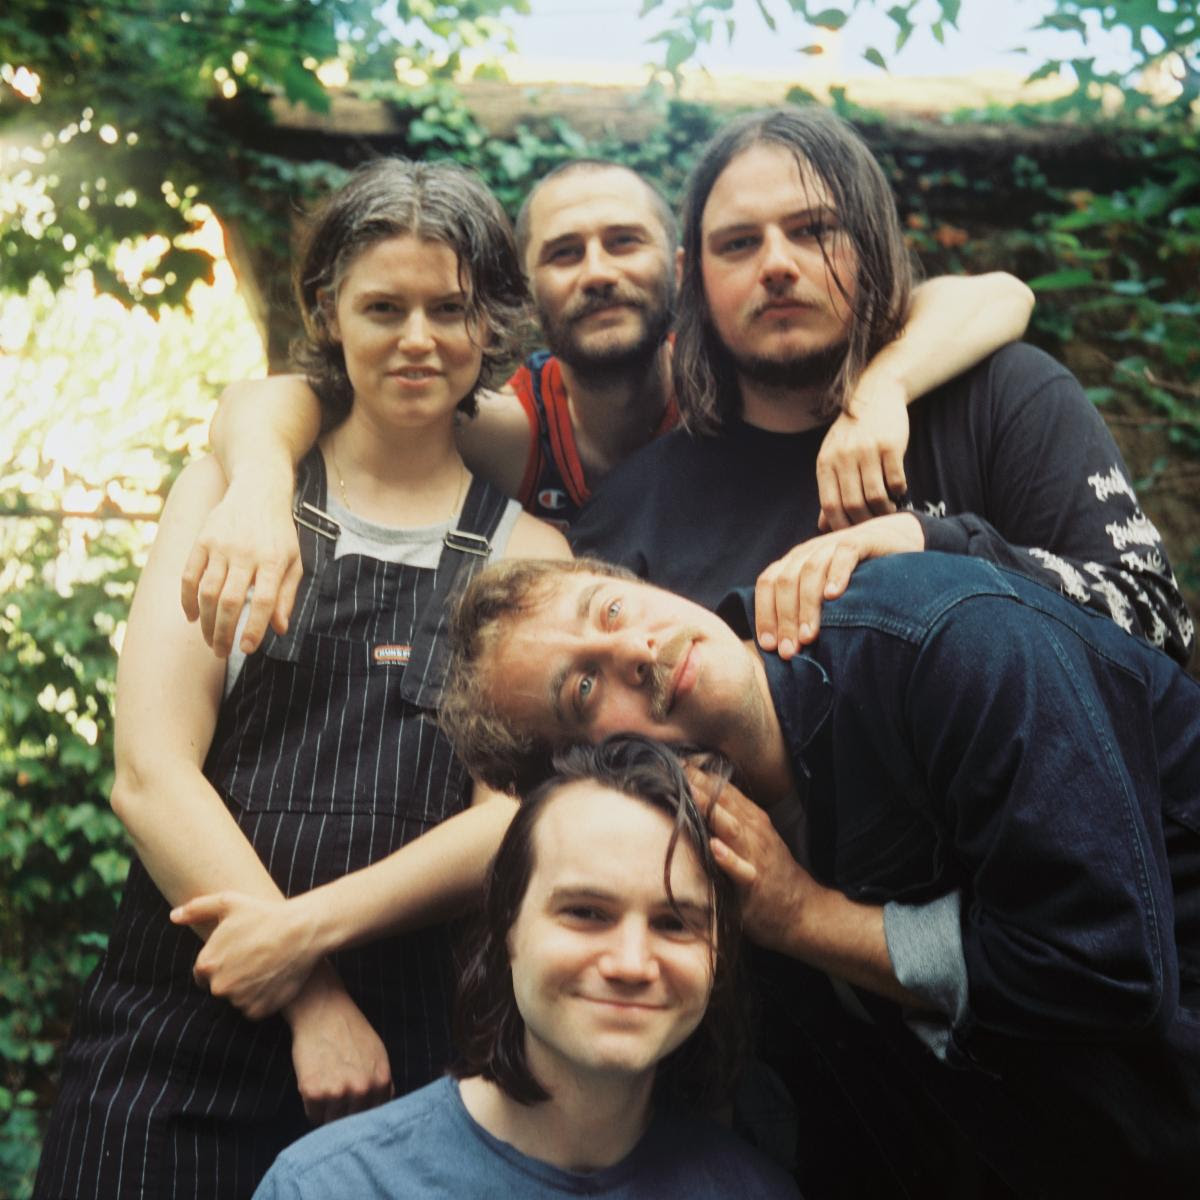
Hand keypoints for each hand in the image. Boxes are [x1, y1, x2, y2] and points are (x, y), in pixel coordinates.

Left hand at [172, 891, 321, 1018]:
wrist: (303, 931)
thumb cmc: (265, 914)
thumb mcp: (229, 902)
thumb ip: (197, 909)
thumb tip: (174, 916)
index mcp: (207, 964)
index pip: (203, 973)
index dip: (220, 962)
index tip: (237, 953)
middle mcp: (219, 987)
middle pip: (220, 987)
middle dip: (232, 976)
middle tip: (254, 958)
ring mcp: (239, 1001)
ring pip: (237, 999)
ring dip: (246, 988)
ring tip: (266, 966)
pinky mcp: (258, 1011)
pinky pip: (254, 1009)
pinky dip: (261, 999)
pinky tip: (273, 979)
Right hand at [180, 474, 300, 657]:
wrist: (258, 491)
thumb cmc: (279, 533)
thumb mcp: (294, 561)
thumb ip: (287, 595)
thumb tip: (280, 629)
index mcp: (274, 560)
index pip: (264, 601)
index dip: (254, 628)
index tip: (246, 649)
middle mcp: (246, 553)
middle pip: (231, 601)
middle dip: (224, 632)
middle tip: (222, 653)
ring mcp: (221, 546)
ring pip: (208, 592)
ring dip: (206, 621)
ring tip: (210, 640)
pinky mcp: (202, 540)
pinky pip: (189, 575)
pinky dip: (187, 599)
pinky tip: (192, 617)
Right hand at [285, 962, 392, 1124]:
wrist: (323, 1011)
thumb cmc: (351, 1031)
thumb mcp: (378, 1054)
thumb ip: (381, 1084)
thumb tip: (381, 1108)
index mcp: (381, 1082)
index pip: (375, 1117)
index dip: (363, 1116)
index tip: (355, 1113)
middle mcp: (362, 1090)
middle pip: (354, 1124)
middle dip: (345, 1116)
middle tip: (337, 1102)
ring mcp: (337, 1092)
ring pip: (332, 1123)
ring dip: (328, 1113)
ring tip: (326, 1089)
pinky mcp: (313, 1092)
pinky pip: (313, 1115)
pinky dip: (312, 1106)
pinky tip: (315, 1084)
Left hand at [687, 768, 818, 956]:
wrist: (802, 908)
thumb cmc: (770, 871)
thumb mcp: (753, 838)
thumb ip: (729, 819)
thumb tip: (697, 800)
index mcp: (751, 819)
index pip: (723, 789)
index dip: (700, 773)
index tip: (674, 759)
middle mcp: (754, 832)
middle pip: (725, 802)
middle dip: (700, 784)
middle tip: (675, 767)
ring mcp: (756, 856)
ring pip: (732, 829)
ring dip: (711, 812)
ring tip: (690, 795)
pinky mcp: (755, 883)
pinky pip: (741, 870)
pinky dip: (728, 859)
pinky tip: (714, 848)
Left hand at [755, 513, 924, 656]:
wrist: (894, 541)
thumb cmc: (857, 578)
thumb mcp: (824, 593)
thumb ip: (805, 611)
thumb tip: (787, 650)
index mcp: (793, 563)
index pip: (767, 584)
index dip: (765, 614)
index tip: (769, 647)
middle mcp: (809, 551)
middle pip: (785, 581)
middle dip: (785, 619)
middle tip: (790, 651)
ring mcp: (832, 544)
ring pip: (810, 571)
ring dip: (807, 606)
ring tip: (809, 636)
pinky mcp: (861, 540)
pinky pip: (844, 554)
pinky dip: (836, 574)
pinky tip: (833, 596)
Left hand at [816, 375, 909, 531]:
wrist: (875, 394)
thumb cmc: (852, 433)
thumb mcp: (833, 458)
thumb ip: (830, 491)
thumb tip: (823, 526)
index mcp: (826, 463)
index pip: (829, 505)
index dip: (841, 526)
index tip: (853, 535)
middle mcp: (843, 457)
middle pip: (853, 505)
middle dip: (866, 522)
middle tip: (876, 524)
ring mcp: (867, 450)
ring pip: (876, 496)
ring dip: (885, 510)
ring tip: (889, 510)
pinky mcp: (890, 445)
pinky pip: (895, 480)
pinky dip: (899, 492)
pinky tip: (899, 491)